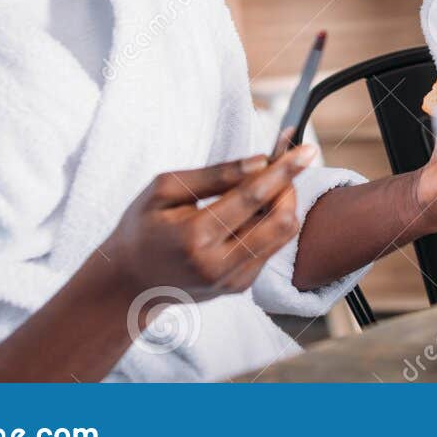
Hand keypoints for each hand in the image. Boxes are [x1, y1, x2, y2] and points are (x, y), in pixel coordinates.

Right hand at [102, 145, 316, 304]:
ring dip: (284, 204)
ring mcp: (232, 280)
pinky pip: (270, 249)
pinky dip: (270, 224)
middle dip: (289, 188)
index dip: (284, 170)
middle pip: (280, 221)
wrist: (129, 284)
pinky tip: (252, 212)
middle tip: (281, 167)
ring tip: (266, 186)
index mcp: (194, 236)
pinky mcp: (240, 287)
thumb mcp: (163, 190)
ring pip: (283, 236)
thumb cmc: (142, 228)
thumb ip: (213, 175)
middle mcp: (218, 264)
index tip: (307, 149)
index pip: (252, 197)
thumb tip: (260, 162)